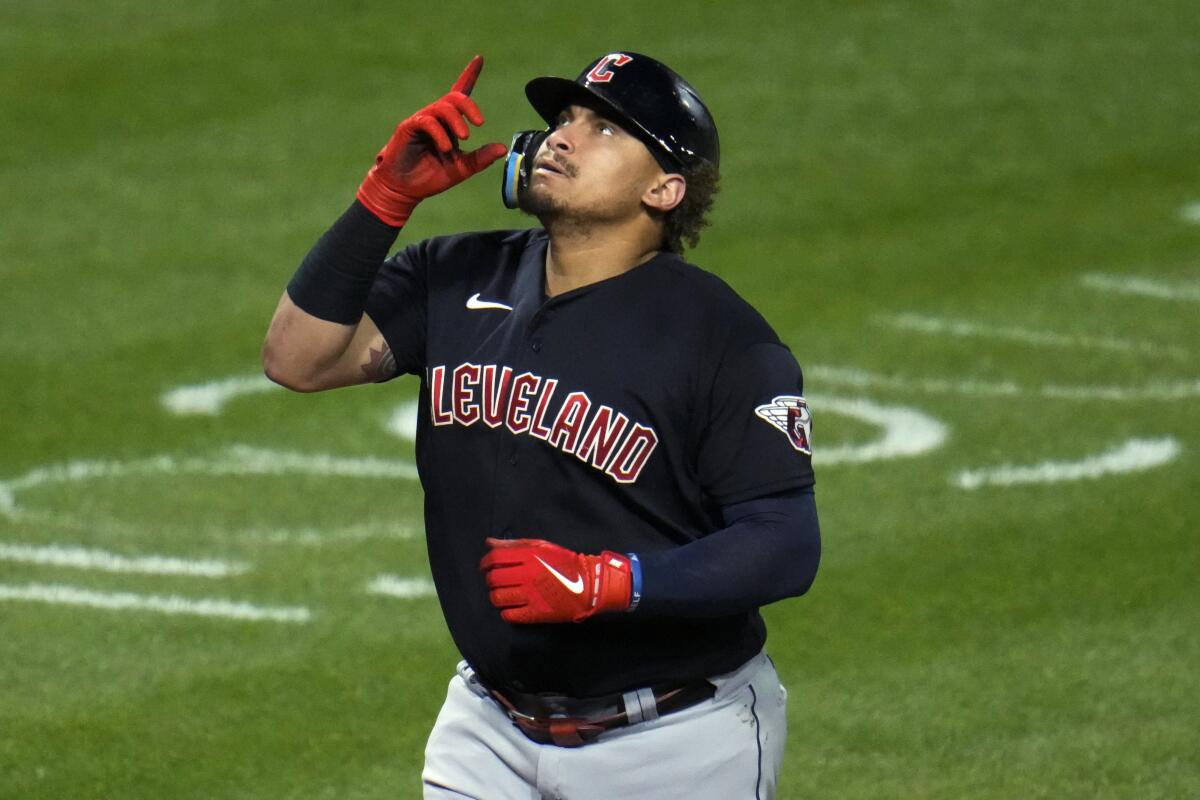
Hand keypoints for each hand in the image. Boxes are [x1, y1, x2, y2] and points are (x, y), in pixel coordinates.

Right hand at [356, 55, 507, 226]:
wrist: (406, 190)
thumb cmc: (431, 176)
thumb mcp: (462, 168)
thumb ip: (481, 158)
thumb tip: (503, 148)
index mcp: (449, 124)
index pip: (460, 93)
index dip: (469, 74)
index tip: (480, 59)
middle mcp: (435, 117)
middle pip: (454, 98)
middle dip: (469, 106)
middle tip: (480, 124)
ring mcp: (421, 120)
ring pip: (442, 107)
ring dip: (456, 121)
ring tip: (464, 139)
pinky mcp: (408, 128)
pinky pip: (426, 121)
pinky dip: (439, 133)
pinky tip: (446, 148)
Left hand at [480, 537, 632, 623]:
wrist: (589, 585)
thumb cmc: (564, 562)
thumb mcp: (541, 546)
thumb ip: (514, 544)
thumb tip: (488, 542)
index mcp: (530, 556)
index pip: (495, 558)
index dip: (485, 562)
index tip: (485, 567)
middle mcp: (528, 575)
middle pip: (493, 579)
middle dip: (490, 580)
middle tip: (497, 581)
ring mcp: (532, 595)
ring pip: (497, 598)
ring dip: (496, 596)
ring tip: (504, 595)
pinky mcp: (536, 613)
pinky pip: (509, 615)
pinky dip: (506, 612)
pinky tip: (513, 607)